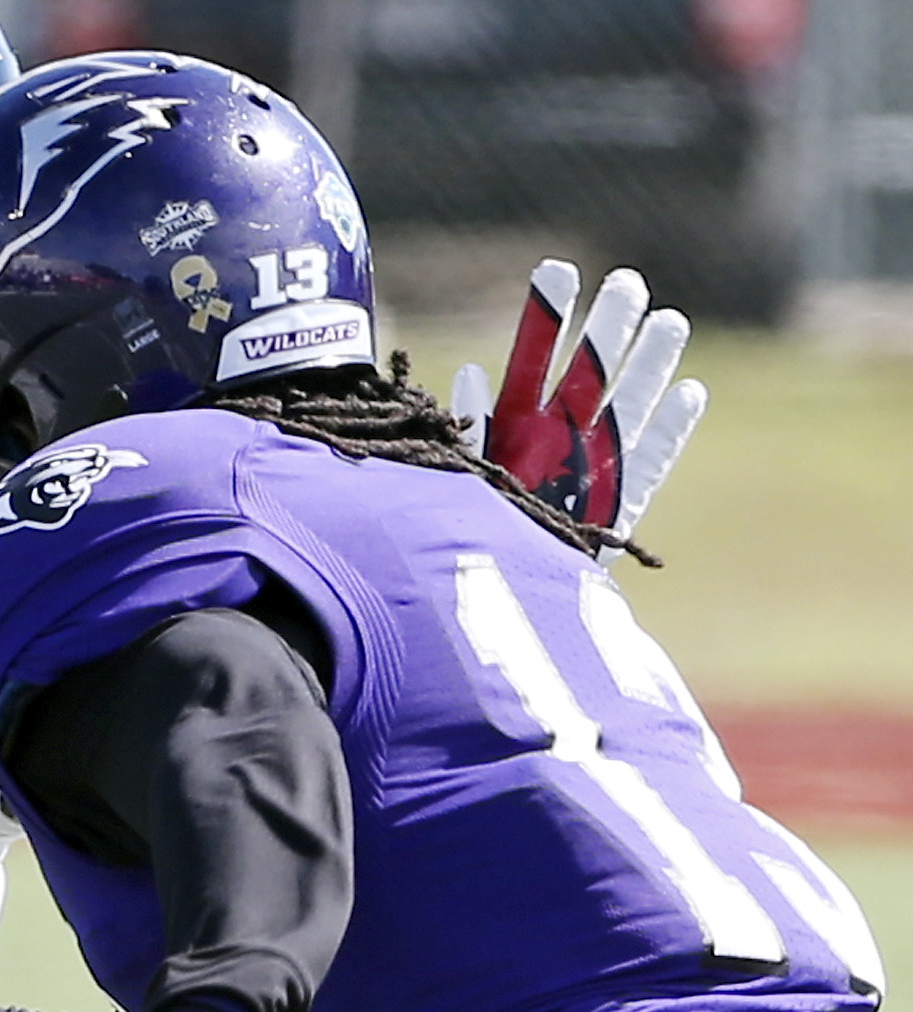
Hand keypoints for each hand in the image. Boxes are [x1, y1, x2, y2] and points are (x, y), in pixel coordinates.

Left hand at [453, 258, 706, 548]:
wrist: (492, 606)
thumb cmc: (465, 542)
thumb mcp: (459, 479)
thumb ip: (472, 429)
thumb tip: (471, 374)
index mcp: (511, 430)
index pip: (531, 362)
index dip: (544, 320)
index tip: (556, 269)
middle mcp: (554, 442)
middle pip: (588, 375)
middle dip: (607, 329)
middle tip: (627, 282)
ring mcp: (590, 469)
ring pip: (626, 406)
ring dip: (648, 366)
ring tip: (667, 320)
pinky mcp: (615, 506)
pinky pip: (647, 464)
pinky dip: (667, 432)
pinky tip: (689, 391)